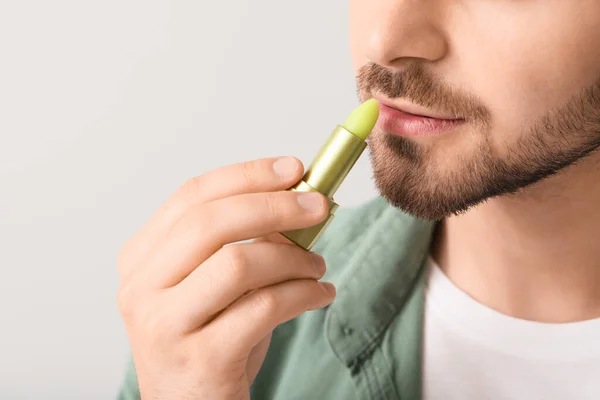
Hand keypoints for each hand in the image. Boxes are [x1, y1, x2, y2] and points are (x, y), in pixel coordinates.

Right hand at [117, 156, 336, 399]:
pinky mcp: (199, 359)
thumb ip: (242, 241)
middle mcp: (141, 288)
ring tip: (318, 266)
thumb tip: (298, 199)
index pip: (192, 196)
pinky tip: (320, 294)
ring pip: (239, 263)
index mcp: (141, 258)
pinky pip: (264, 307)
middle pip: (210, 222)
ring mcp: (164, 325)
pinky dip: (304, 294)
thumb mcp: (214, 284)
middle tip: (318, 206)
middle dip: (275, 206)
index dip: (246, 175)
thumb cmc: (208, 338)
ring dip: (294, 258)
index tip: (293, 168)